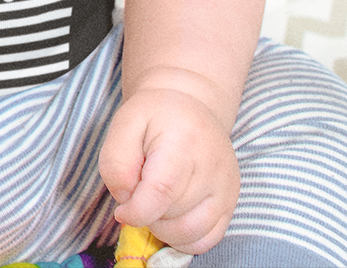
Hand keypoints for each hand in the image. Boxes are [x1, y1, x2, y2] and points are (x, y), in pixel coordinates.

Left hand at [98, 85, 238, 254]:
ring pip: (190, 234)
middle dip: (147, 212)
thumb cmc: (154, 116)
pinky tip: (171, 217)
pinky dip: (183, 238)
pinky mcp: (231, 203)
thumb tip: (127, 199)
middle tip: (141, 189)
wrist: (189, 106)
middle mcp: (213, 167)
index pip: (161, 193)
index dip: (136, 210)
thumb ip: (115, 162)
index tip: (122, 209)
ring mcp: (227, 187)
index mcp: (184, 141)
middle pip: (172, 215)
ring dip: (164, 228)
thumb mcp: (124, 124)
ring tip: (155, 203)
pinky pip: (207, 240)